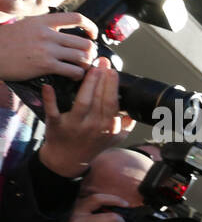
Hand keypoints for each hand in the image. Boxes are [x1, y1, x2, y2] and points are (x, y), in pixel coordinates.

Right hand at [0, 13, 97, 80]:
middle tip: (89, 58)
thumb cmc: (7, 41)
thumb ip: (45, 27)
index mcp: (44, 21)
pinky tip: (75, 76)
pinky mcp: (45, 65)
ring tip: (83, 68)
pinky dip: (79, 75)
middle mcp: (48, 33)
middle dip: (91, 52)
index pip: (76, 18)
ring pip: (82, 57)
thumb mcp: (26, 25)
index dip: (91, 27)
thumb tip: (62, 32)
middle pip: (84, 42)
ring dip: (87, 65)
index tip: (92, 35)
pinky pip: (73, 71)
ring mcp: (47, 49)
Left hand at [37, 58, 136, 178]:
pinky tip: (48, 86)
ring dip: (87, 84)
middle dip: (102, 78)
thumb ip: (126, 125)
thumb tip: (133, 111)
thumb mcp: (114, 139)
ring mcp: (75, 126)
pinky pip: (54, 111)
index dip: (113, 86)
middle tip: (102, 61)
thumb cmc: (92, 145)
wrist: (68, 160)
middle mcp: (94, 127)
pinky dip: (50, 99)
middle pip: (100, 99)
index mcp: (108, 127)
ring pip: (83, 102)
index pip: (113, 103)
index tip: (113, 71)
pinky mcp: (56, 125)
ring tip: (90, 68)